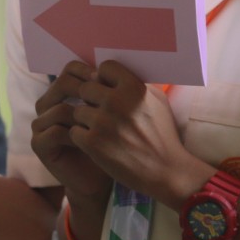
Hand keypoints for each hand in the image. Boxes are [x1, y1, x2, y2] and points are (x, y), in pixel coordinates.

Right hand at [31, 62, 112, 202]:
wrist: (100, 180)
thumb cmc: (110, 144)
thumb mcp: (113, 114)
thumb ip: (111, 91)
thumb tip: (122, 65)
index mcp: (63, 93)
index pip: (70, 70)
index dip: (90, 71)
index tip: (111, 82)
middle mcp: (48, 106)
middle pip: (62, 84)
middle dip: (88, 91)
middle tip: (107, 101)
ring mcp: (41, 125)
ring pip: (60, 108)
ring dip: (84, 116)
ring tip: (103, 126)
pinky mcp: (39, 145)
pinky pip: (55, 131)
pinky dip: (75, 135)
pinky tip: (92, 141)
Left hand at [67, 60, 205, 206]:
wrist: (166, 172)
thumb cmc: (163, 135)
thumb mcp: (158, 102)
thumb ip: (137, 83)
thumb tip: (116, 72)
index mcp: (134, 88)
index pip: (105, 67)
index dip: (104, 78)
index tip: (107, 90)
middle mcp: (117, 102)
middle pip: (86, 88)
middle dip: (92, 99)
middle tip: (101, 112)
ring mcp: (103, 123)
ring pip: (77, 110)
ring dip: (86, 120)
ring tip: (101, 131)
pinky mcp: (93, 143)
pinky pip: (74, 131)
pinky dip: (83, 138)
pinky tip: (98, 144)